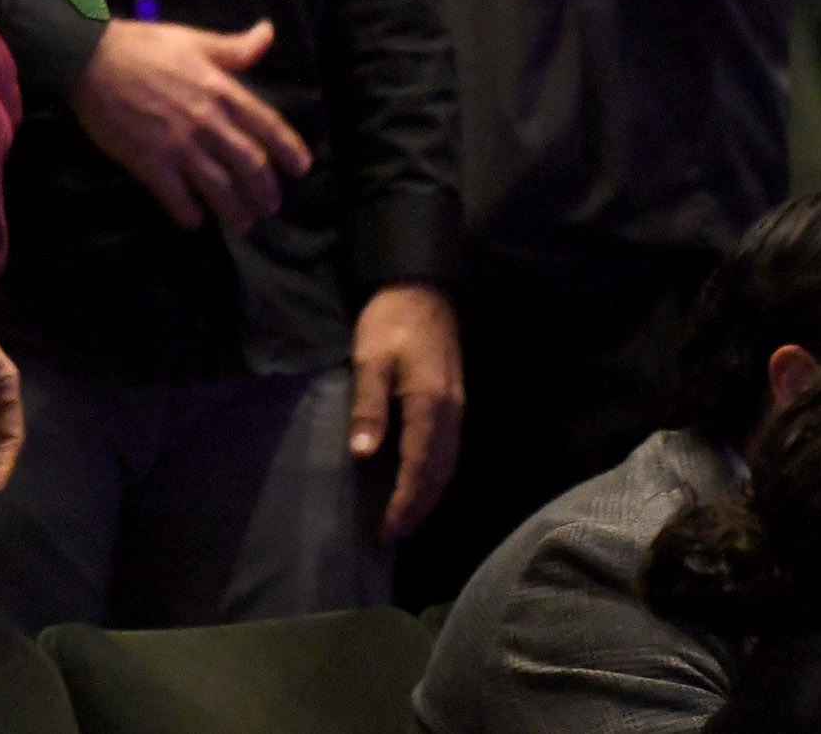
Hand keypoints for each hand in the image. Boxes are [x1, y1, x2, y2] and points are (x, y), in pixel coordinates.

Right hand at [69, 19, 314, 233]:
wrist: (92, 59)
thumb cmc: (145, 46)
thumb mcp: (195, 40)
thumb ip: (235, 47)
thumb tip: (269, 32)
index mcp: (221, 90)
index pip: (267, 125)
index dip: (289, 150)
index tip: (301, 169)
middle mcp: (207, 122)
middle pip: (249, 164)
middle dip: (265, 190)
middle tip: (271, 206)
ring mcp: (179, 145)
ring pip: (219, 188)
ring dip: (235, 210)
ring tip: (243, 223)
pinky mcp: (149, 162)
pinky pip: (177, 198)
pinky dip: (189, 213)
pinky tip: (194, 220)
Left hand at [351, 282, 463, 543]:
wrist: (421, 286)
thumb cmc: (390, 320)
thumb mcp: (370, 359)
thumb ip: (369, 408)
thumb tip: (364, 456)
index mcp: (430, 405)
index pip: (420, 469)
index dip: (403, 503)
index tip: (384, 530)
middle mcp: (451, 413)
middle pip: (440, 475)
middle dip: (417, 508)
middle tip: (391, 534)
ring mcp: (456, 407)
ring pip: (448, 465)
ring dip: (427, 495)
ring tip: (402, 518)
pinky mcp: (453, 401)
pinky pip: (448, 450)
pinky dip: (433, 474)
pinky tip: (416, 481)